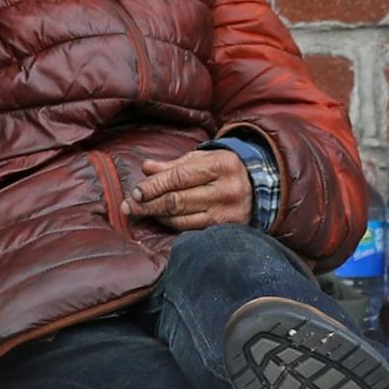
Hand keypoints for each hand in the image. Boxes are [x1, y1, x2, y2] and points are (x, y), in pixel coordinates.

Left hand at [129, 150, 252, 229]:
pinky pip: (193, 229)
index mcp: (219, 166)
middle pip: (178, 200)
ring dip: (157, 216)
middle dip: (148, 205)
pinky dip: (172, 224)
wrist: (261, 186)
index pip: (179, 178)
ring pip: (183, 218)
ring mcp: (228, 212)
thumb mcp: (201, 159)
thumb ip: (172, 165)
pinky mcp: (228, 228)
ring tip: (140, 212)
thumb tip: (145, 168)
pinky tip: (160, 219)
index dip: (153, 186)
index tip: (135, 193)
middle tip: (127, 207)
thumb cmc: (223, 169)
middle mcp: (226, 190)